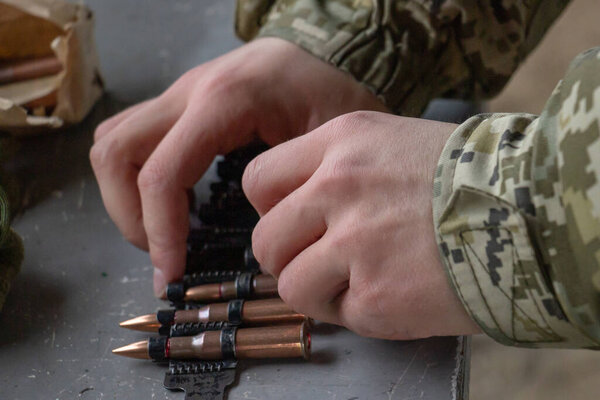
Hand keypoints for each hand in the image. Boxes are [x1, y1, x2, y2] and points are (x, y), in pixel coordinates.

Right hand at [90, 38, 386, 295]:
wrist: (324, 53)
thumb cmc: (333, 95)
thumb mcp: (326, 142)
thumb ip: (290, 186)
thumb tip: (260, 245)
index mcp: (224, 102)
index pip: (163, 174)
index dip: (160, 233)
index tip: (174, 274)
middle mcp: (189, 91)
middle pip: (113, 153)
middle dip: (129, 217)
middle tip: (163, 255)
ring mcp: (179, 94)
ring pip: (112, 140)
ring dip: (124, 196)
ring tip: (161, 234)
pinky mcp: (179, 103)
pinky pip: (131, 135)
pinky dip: (136, 176)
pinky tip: (172, 204)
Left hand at [242, 111, 479, 338]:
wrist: (534, 210)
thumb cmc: (466, 176)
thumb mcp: (393, 142)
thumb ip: (336, 169)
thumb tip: (296, 209)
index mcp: (340, 143)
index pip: (258, 182)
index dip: (270, 210)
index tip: (293, 223)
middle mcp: (339, 188)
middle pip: (265, 240)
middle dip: (288, 256)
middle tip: (320, 259)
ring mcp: (356, 244)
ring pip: (290, 285)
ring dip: (318, 291)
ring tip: (359, 280)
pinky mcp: (378, 296)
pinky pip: (338, 316)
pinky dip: (359, 312)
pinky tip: (393, 291)